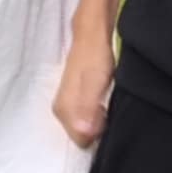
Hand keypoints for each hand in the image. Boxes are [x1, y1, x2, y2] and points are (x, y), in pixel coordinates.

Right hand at [53, 29, 116, 147]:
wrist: (92, 31)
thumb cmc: (94, 54)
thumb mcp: (93, 82)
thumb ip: (87, 107)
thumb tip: (84, 136)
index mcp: (62, 110)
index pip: (81, 141)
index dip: (98, 135)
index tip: (108, 120)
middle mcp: (62, 110)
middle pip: (82, 135)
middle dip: (98, 130)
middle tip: (110, 112)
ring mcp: (68, 104)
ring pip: (85, 126)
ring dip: (99, 122)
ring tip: (109, 106)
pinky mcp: (76, 97)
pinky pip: (87, 117)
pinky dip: (99, 115)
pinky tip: (106, 104)